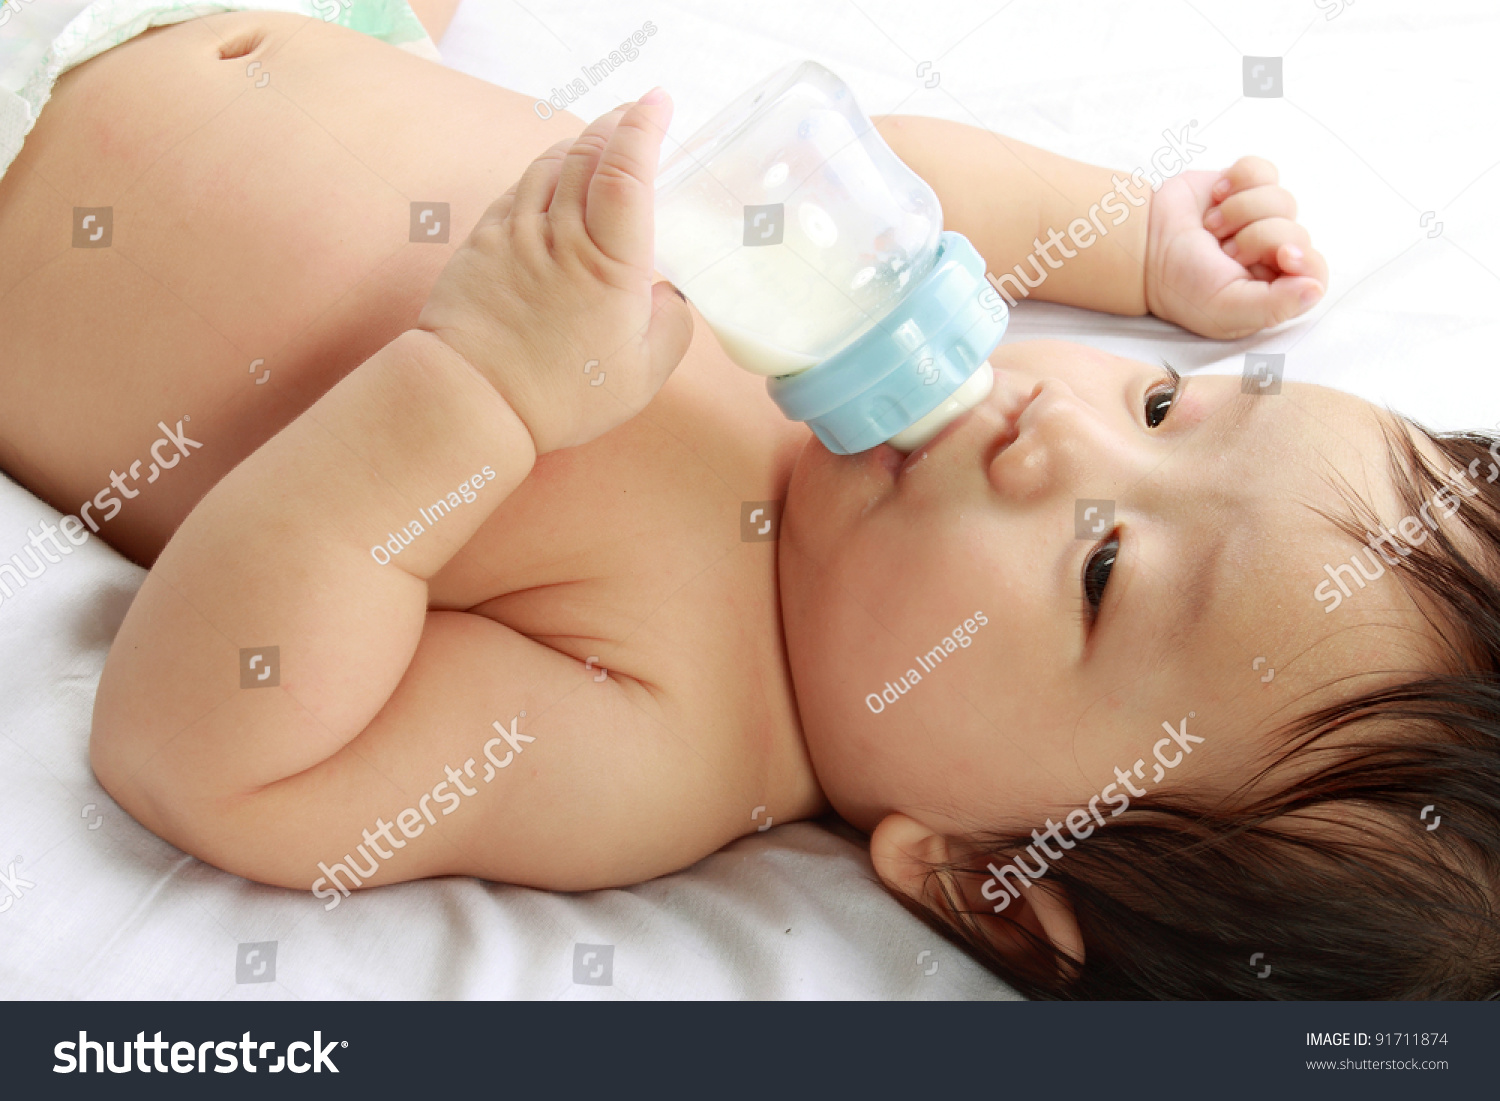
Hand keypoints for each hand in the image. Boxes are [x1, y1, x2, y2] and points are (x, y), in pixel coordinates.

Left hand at [417, 91, 692, 453]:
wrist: (474, 399)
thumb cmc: (562, 394)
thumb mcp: (644, 375)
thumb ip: (671, 324)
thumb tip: (668, 293)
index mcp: (612, 265)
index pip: (627, 174)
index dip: (644, 128)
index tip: (658, 102)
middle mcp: (563, 237)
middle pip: (589, 154)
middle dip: (616, 123)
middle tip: (635, 114)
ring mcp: (517, 233)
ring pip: (550, 163)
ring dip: (580, 143)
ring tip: (600, 143)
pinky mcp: (484, 242)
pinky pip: (518, 189)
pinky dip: (544, 173)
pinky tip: (554, 181)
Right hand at [1144, 157, 1327, 340]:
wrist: (1144, 243)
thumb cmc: (1180, 285)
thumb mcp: (1225, 310)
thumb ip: (1275, 307)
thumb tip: (1315, 290)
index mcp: (1272, 288)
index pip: (1315, 272)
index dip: (1305, 260)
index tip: (1283, 257)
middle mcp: (1271, 253)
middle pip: (1298, 233)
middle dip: (1256, 239)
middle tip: (1224, 252)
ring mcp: (1260, 217)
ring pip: (1283, 200)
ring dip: (1240, 212)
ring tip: (1212, 228)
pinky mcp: (1244, 185)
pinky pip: (1263, 170)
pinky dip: (1238, 180)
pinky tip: (1217, 198)